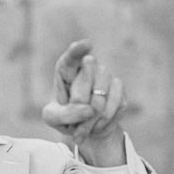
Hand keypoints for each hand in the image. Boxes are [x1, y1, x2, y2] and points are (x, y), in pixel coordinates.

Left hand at [40, 39, 125, 165]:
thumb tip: (90, 110)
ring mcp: (106, 76)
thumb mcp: (53, 118)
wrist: (86, 127)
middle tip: (72, 123)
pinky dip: (105, 122)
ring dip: (91, 120)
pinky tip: (97, 125)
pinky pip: (116, 106)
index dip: (79, 50)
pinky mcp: (120, 89)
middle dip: (78, 106)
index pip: (72, 55)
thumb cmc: (65, 117)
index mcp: (66, 69)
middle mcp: (88, 66)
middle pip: (86, 82)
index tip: (87, 45)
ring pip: (101, 98)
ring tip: (83, 129)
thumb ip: (65, 114)